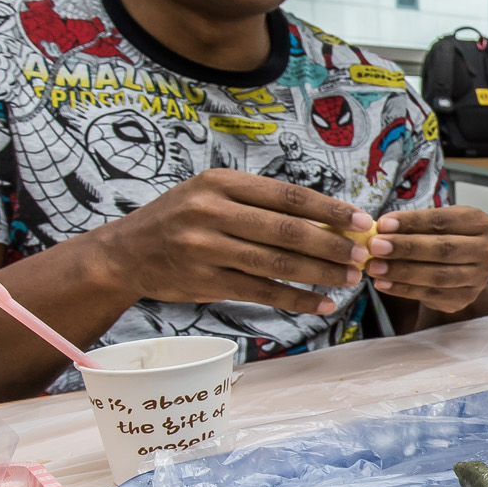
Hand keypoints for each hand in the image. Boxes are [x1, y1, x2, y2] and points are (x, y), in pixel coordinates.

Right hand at [83, 169, 369, 314]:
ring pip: (277, 263)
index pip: (288, 195)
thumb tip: (327, 221)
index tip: (362, 221)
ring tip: (350, 279)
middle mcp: (212, 212)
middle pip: (286, 230)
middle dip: (332, 244)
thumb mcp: (212, 194)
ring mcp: (206, 248)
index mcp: (220, 183)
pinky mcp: (205, 282)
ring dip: (320, 273)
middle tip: (364, 254)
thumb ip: (260, 204)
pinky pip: (261, 292)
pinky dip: (296, 299)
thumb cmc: (180, 220)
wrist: (124, 253)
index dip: (329, 210)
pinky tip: (321, 303)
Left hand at [365, 204, 487, 311]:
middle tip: (376, 246)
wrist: (460, 269)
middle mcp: (486, 249)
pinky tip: (384, 284)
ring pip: (438, 275)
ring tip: (375, 267)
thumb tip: (381, 230)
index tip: (383, 224)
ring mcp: (480, 277)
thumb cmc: (445, 240)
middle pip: (443, 248)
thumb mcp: (435, 225)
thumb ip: (413, 226)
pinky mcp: (466, 297)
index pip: (443, 220)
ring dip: (402, 272)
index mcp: (481, 223)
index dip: (412, 222)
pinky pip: (432, 295)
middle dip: (405, 248)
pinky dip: (404, 290)